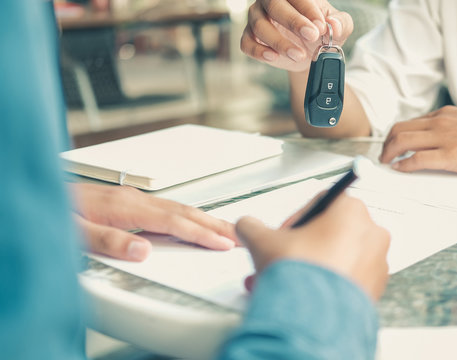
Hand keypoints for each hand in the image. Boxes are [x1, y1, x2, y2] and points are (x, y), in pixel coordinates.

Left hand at [69, 183, 237, 260]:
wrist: (46, 194)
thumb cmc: (60, 213)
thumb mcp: (77, 233)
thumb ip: (110, 241)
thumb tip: (144, 250)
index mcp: (128, 207)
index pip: (175, 222)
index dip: (202, 234)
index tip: (223, 243)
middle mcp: (137, 200)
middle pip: (186, 211)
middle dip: (216, 223)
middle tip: (240, 233)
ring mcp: (136, 199)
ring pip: (181, 208)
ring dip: (207, 219)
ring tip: (227, 229)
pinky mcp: (133, 201)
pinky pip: (171, 208)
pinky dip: (191, 215)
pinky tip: (195, 220)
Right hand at [237, 193, 389, 299]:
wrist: (314, 321)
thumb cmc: (298, 275)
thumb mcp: (262, 241)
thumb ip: (252, 227)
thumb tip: (246, 226)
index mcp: (351, 210)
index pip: (320, 203)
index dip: (296, 219)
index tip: (283, 235)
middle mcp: (371, 233)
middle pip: (330, 232)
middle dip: (302, 247)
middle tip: (283, 261)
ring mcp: (377, 263)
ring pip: (339, 258)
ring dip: (313, 266)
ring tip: (288, 283)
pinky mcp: (375, 290)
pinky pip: (348, 281)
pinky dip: (328, 285)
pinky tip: (305, 297)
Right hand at [241, 0, 352, 71]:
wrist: (309, 53)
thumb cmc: (321, 33)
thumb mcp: (339, 28)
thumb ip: (341, 23)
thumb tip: (333, 25)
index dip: (308, 10)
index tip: (321, 27)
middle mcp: (271, 2)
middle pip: (275, 5)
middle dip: (294, 22)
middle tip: (312, 37)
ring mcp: (257, 19)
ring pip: (259, 26)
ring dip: (280, 42)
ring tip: (299, 54)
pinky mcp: (250, 38)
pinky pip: (247, 43)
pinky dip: (259, 51)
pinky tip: (274, 57)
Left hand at [380, 106, 456, 174]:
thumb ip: (452, 126)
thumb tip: (441, 136)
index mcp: (445, 115)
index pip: (410, 122)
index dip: (395, 135)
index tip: (390, 144)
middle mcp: (439, 123)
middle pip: (398, 129)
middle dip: (385, 144)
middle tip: (383, 156)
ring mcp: (443, 139)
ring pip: (402, 141)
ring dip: (388, 153)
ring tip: (386, 164)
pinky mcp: (450, 156)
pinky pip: (416, 159)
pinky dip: (403, 165)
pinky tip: (399, 169)